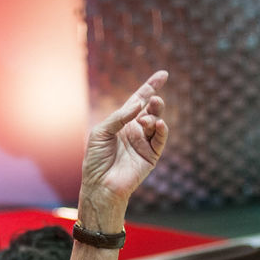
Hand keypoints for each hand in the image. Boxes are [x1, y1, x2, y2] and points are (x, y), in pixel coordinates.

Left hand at [78, 71, 169, 228]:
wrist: (100, 185)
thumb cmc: (96, 159)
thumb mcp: (101, 132)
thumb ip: (119, 116)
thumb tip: (139, 104)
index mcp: (122, 122)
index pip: (138, 100)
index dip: (150, 87)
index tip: (163, 75)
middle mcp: (135, 130)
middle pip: (150, 109)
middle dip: (154, 101)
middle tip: (154, 99)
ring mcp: (144, 142)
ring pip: (156, 122)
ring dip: (155, 115)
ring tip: (148, 117)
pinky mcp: (151, 155)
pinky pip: (160, 139)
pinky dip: (161, 130)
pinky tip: (158, 124)